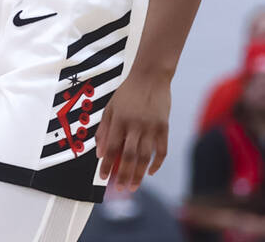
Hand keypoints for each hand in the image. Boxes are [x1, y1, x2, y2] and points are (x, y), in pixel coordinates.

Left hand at [96, 69, 170, 191]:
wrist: (151, 76)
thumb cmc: (128, 92)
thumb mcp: (111, 107)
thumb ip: (104, 130)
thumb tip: (100, 152)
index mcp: (119, 120)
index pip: (111, 147)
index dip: (106, 165)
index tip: (102, 178)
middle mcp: (135, 125)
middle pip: (128, 156)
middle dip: (122, 175)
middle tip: (120, 189)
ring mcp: (151, 127)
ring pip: (145, 156)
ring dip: (138, 173)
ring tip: (133, 187)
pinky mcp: (164, 127)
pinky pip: (162, 150)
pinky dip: (157, 163)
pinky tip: (150, 172)